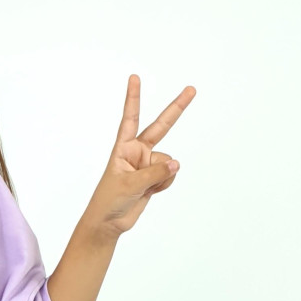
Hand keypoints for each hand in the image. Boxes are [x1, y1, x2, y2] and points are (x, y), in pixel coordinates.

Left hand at [87, 76, 195, 234]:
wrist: (109, 223)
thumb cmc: (109, 201)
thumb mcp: (129, 185)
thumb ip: (154, 172)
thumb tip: (176, 163)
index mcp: (124, 147)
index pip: (130, 118)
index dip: (133, 98)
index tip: (134, 77)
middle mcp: (137, 151)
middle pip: (161, 127)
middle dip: (176, 109)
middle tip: (191, 89)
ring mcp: (147, 163)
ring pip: (168, 162)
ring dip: (161, 177)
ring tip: (144, 188)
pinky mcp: (155, 176)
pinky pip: (169, 174)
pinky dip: (164, 184)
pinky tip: (151, 192)